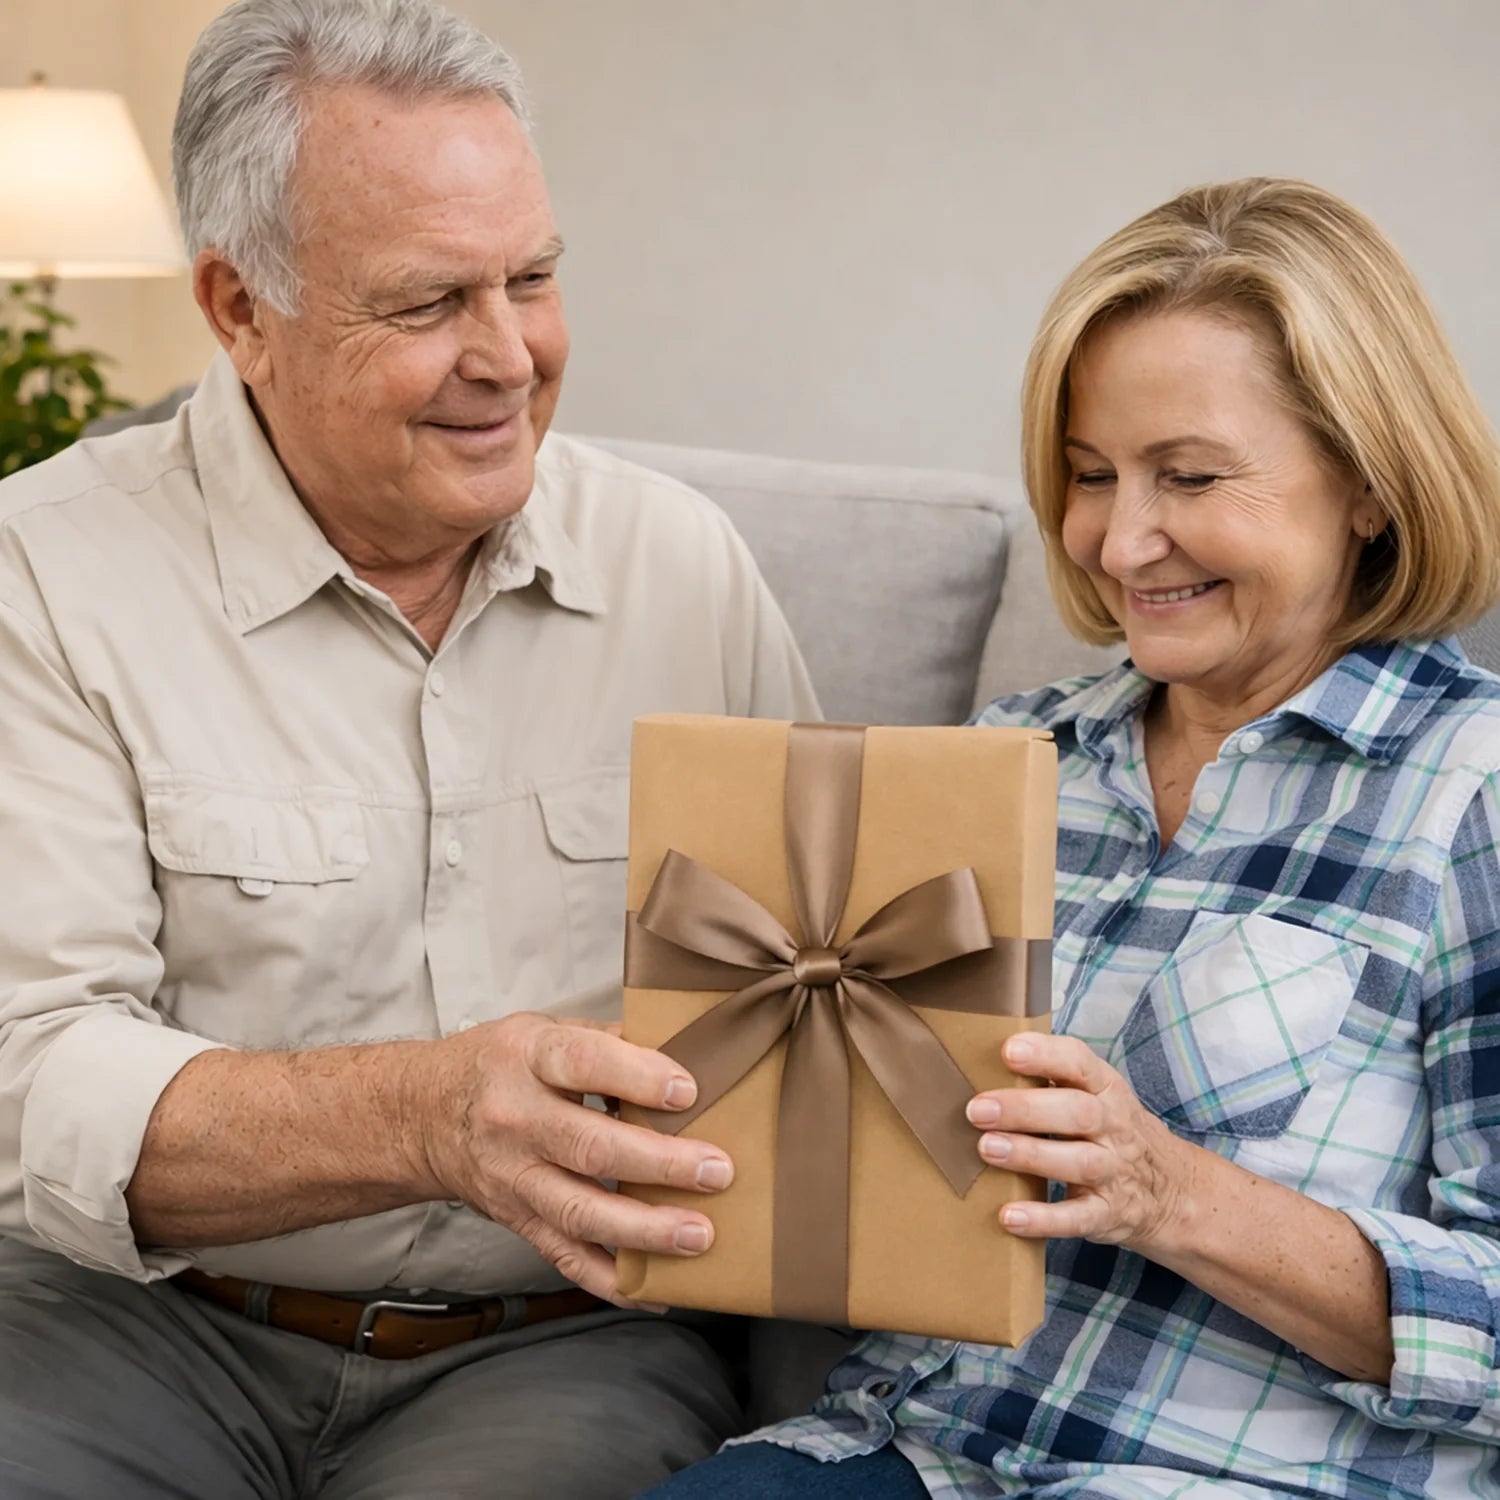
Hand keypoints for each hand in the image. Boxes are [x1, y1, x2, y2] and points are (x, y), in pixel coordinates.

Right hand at [403, 1014, 733, 1304]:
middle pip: (589, 1146)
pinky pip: (566, 1257)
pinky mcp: (518, 1220)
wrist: (425, 1115)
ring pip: (580, 1212)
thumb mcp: (545, 1031)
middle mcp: (516, 1119)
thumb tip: (689, 1050)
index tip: (687, 1090)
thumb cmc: (502, 1065)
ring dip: (644, 1230)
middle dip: (659, 1163)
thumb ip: (611, 1040)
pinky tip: (657, 1290)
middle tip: (715, 1171)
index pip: (584, 1062)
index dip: (636, 1077)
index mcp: (527, 1057)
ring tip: (697, 1235)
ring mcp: (514, 1177)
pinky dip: (612, 1281)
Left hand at [966, 1033, 1194, 1252]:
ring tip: (988, 1148)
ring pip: (1077, 1162)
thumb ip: (1054, 1080)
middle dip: (1026, 1109)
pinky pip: (1077, 1218)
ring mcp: (1114, 1173)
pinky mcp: (1108, 1214)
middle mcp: (1115, 1128)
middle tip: (978, 1109)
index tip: (1009, 1050)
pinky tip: (1010, 1216)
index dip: (1046, 1055)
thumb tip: (982, 1064)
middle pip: (1076, 1112)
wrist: (1173, 1192)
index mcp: (1107, 1090)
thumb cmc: (1111, 1132)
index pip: (1080, 1064)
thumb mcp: (1098, 1097)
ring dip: (1030, 1155)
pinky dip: (1044, 1220)